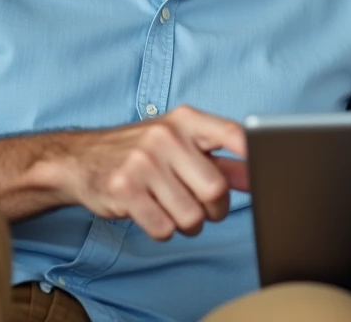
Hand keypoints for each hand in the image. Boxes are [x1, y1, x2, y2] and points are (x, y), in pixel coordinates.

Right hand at [41, 105, 248, 239]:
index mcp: (185, 120)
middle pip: (216, 188)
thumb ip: (219, 159)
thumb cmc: (142, 153)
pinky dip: (164, 230)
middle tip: (203, 207)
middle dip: (215, 208)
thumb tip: (255, 176)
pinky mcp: (124, 190)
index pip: (232, 134)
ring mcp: (143, 163)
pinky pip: (164, 228)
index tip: (268, 168)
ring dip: (189, 224)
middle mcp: (165, 137)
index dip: (254, 154)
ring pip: (191, 215)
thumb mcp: (180, 144)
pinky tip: (154, 214)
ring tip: (175, 210)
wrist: (82, 159)